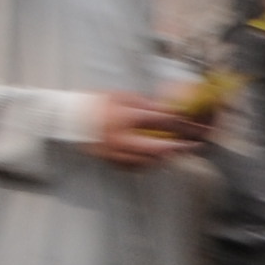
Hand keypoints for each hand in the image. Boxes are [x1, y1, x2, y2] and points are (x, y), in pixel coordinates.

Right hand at [86, 92, 205, 167]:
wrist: (71, 119)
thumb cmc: (98, 104)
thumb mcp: (124, 97)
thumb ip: (147, 105)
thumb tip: (169, 110)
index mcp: (124, 118)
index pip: (160, 122)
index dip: (180, 123)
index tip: (192, 123)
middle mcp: (120, 138)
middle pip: (157, 148)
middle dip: (179, 147)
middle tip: (193, 145)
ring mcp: (114, 153)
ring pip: (148, 162)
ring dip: (166, 157)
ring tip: (178, 152)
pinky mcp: (110, 161)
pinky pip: (135, 167)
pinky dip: (149, 164)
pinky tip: (158, 158)